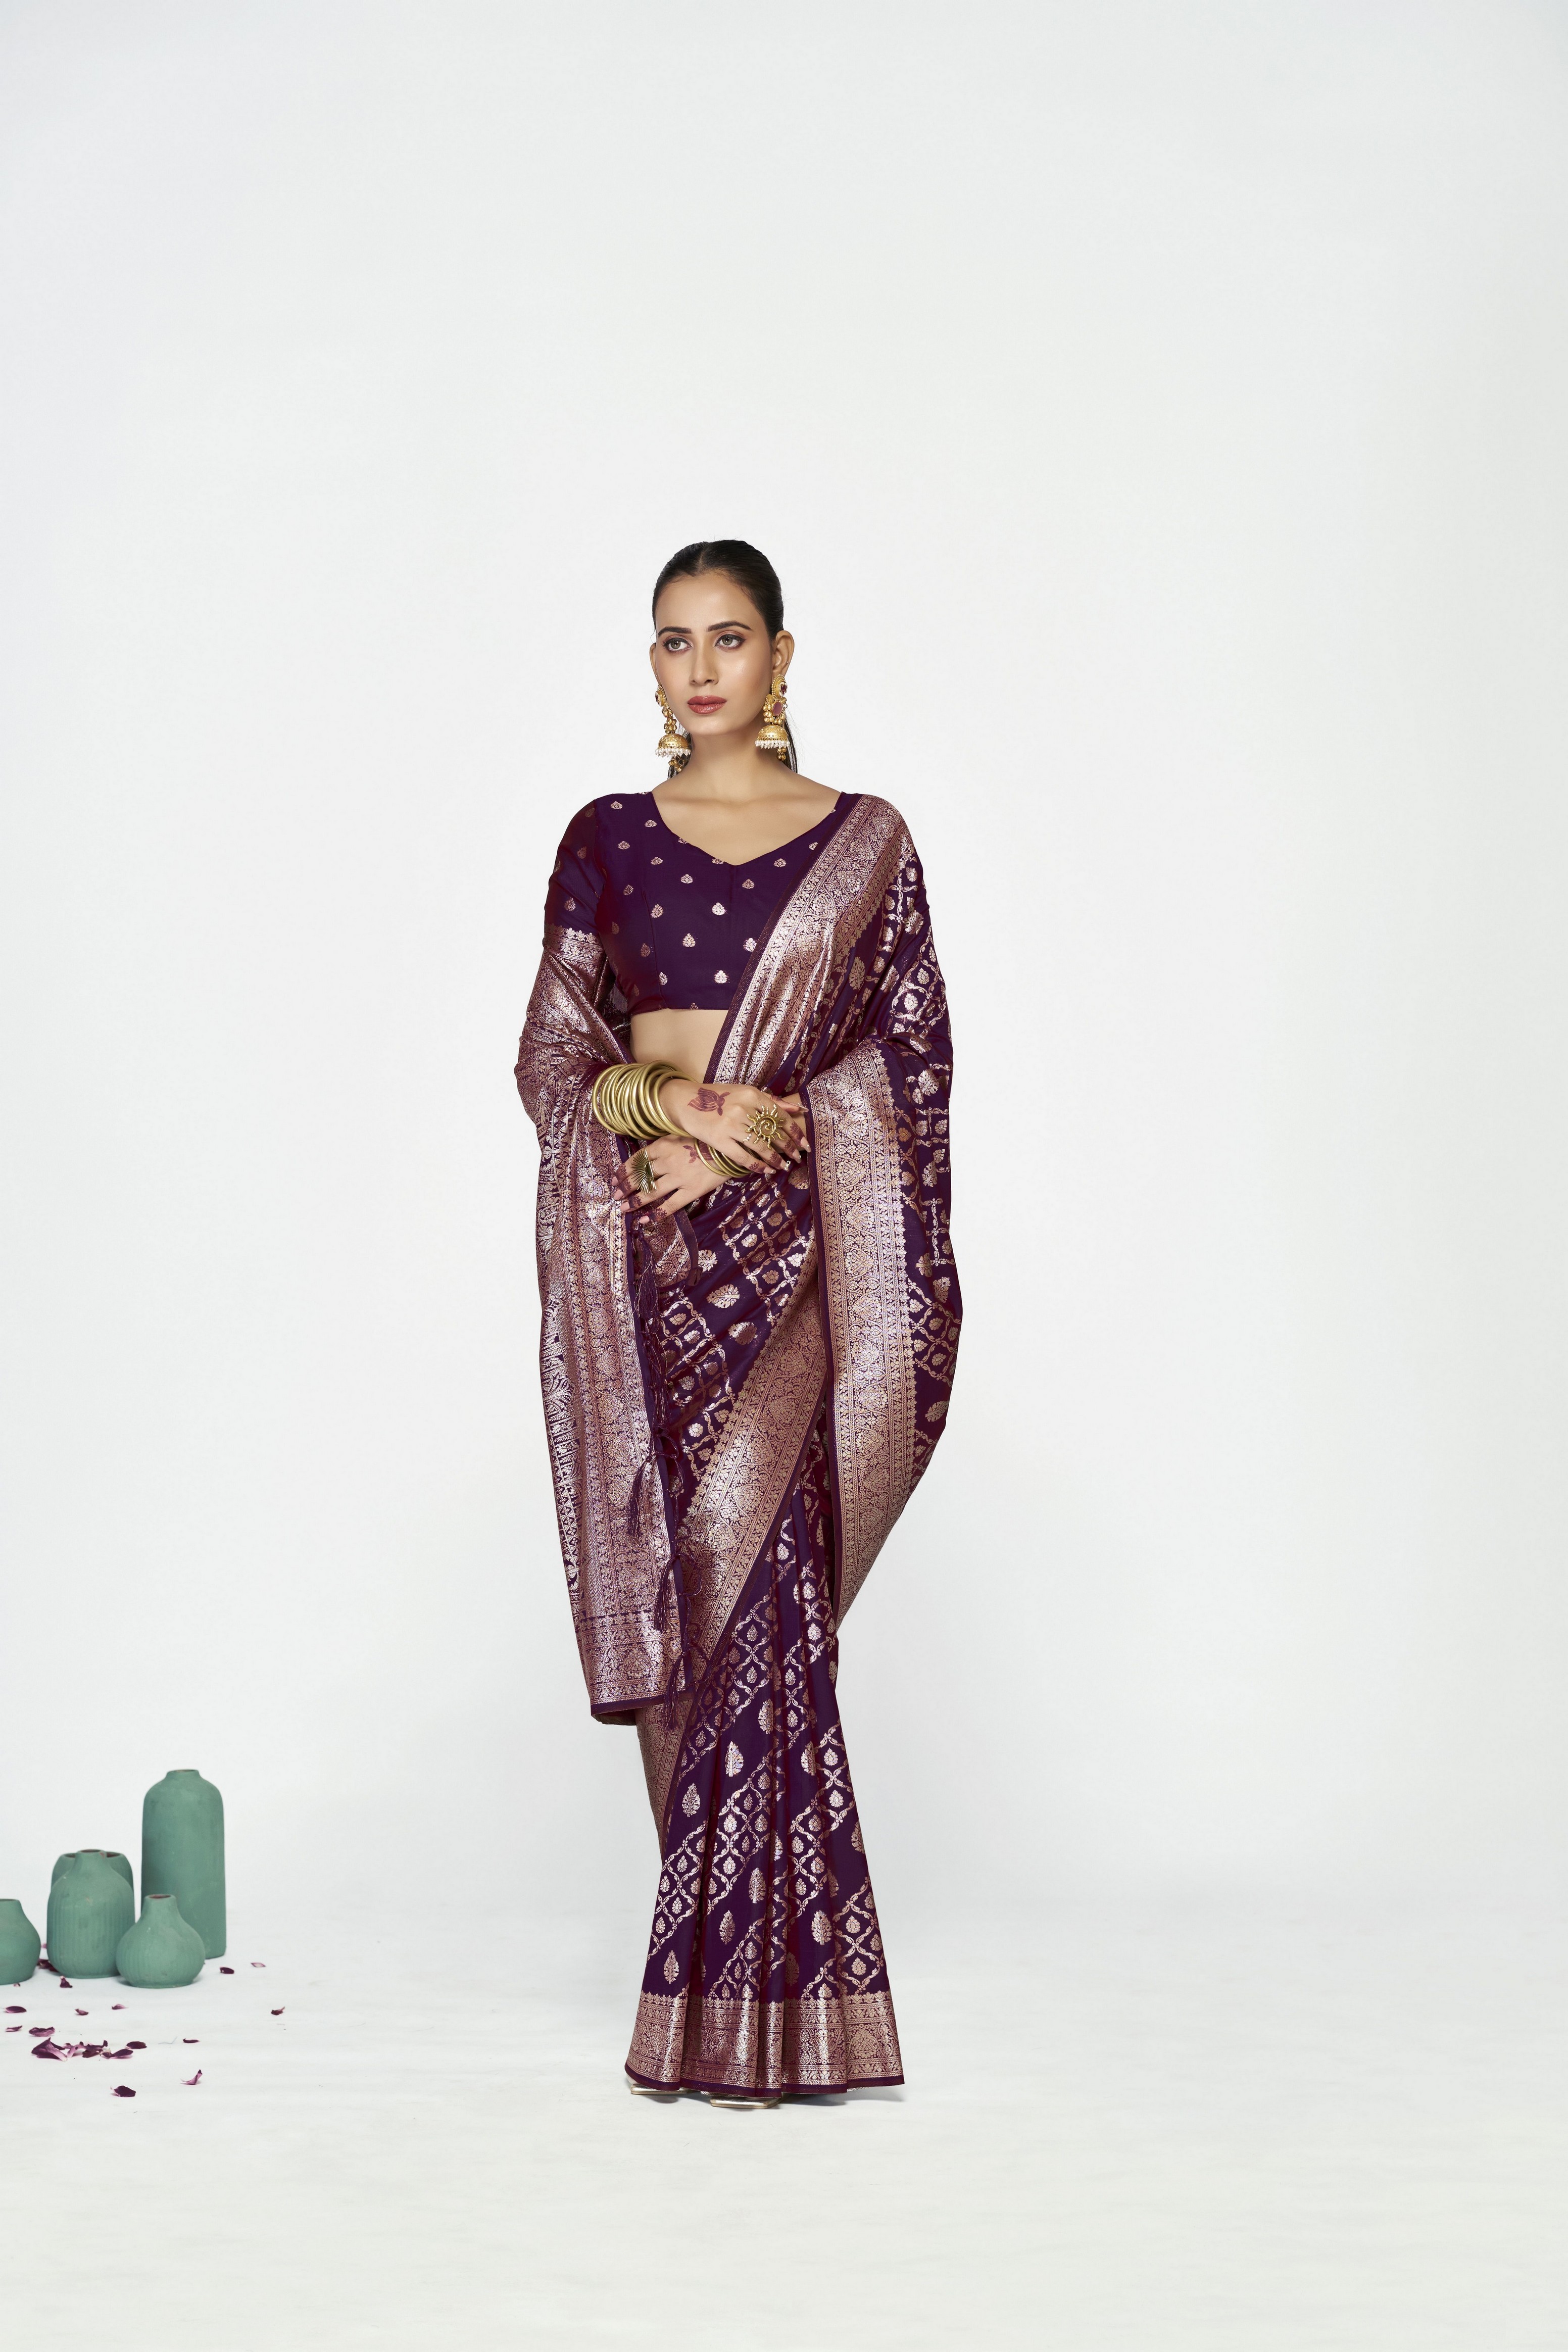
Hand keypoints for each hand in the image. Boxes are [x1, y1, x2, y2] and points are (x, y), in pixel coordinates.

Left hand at [613, 1134, 727, 1221]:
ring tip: (624, 1209)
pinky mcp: (691, 1190)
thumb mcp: (682, 1133)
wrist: (731, 1147)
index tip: (614, 1179)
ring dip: (634, 1201)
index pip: (637, 1160)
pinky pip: (669, 1205)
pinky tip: (643, 1220)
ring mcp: (678, 1177)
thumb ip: (665, 1144)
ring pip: (650, 1191)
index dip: (623, 1171)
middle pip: (640, 1176)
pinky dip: (655, 1214)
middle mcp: (667, 1161)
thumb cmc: (708, 1138)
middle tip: (616, 1196)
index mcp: (663, 1144)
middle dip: (625, 1187)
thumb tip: (649, 1155)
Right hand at [656, 1079, 808, 1173]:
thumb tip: (798, 1109)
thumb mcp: (745, 1092)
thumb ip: (771, 1101)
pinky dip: (757, 1165)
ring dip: (775, 1159)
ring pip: (761, 1146)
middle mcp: (744, 1109)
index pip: (781, 1116)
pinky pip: (743, 1157)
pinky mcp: (719, 1139)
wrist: (685, 1101)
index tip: (805, 1144)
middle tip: (797, 1158)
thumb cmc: (718, 1097)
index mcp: (752, 1095)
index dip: (795, 1132)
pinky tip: (765, 1171)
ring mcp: (731, 1125)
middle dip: (789, 1148)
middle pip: (773, 1133)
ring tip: (783, 1167)